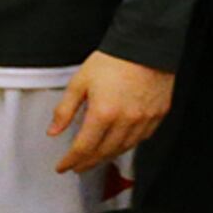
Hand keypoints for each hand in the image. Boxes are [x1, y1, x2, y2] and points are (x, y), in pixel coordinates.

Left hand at [47, 52, 172, 178]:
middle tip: (77, 167)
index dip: (71, 161)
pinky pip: (141, 139)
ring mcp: (144, 119)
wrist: (145, 45)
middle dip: (87, 163)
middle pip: (103, 152)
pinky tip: (118, 145)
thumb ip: (65, 109)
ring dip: (106, 157)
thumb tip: (53, 131)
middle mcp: (126, 120)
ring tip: (94, 158)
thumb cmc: (113, 60)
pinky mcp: (158, 115)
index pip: (83, 148)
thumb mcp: (79, 82)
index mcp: (103, 113)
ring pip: (123, 149)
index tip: (63, 167)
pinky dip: (126, 146)